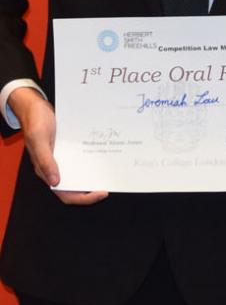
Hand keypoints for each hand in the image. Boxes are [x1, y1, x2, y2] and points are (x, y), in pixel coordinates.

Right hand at [11, 87, 107, 204]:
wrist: (36, 107)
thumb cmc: (35, 122)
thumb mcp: (39, 139)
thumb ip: (46, 161)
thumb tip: (55, 182)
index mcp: (46, 170)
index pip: (65, 194)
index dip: (83, 198)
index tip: (102, 192)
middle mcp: (55, 167)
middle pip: (76, 186)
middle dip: (92, 189)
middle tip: (111, 183)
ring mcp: (63, 159)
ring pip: (80, 173)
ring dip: (94, 175)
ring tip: (110, 172)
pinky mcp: (69, 149)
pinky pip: (82, 159)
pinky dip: (92, 160)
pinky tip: (104, 155)